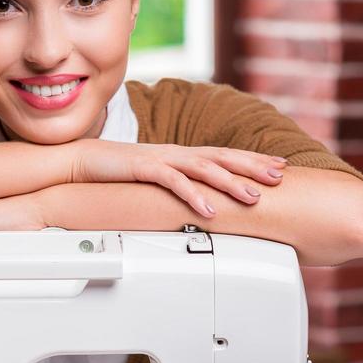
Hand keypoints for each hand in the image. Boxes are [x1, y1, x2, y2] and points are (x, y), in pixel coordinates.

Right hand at [71, 141, 286, 219]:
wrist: (83, 160)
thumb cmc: (117, 172)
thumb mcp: (154, 178)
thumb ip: (177, 183)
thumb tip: (199, 198)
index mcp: (181, 155)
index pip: (224, 154)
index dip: (252, 159)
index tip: (279, 166)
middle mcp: (176, 153)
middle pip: (222, 157)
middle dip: (253, 166)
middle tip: (279, 176)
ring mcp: (162, 159)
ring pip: (204, 168)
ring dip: (231, 183)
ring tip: (253, 197)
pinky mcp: (145, 168)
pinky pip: (174, 182)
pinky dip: (194, 195)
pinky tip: (209, 209)